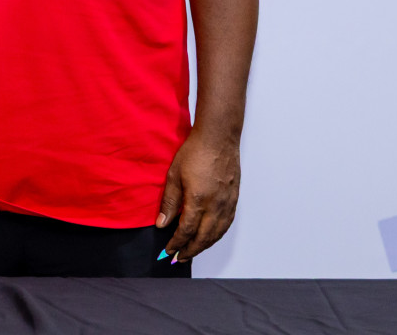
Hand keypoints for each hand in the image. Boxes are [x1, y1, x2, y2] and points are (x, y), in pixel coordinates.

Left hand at [156, 126, 240, 261]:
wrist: (218, 138)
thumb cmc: (195, 152)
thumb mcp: (174, 175)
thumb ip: (169, 202)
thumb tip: (162, 223)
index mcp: (198, 200)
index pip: (187, 231)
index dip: (177, 243)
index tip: (169, 251)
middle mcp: (216, 206)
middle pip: (204, 237)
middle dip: (190, 250)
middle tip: (179, 258)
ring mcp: (227, 203)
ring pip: (217, 233)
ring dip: (204, 246)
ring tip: (192, 252)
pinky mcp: (234, 199)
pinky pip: (226, 224)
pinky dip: (217, 235)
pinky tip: (210, 237)